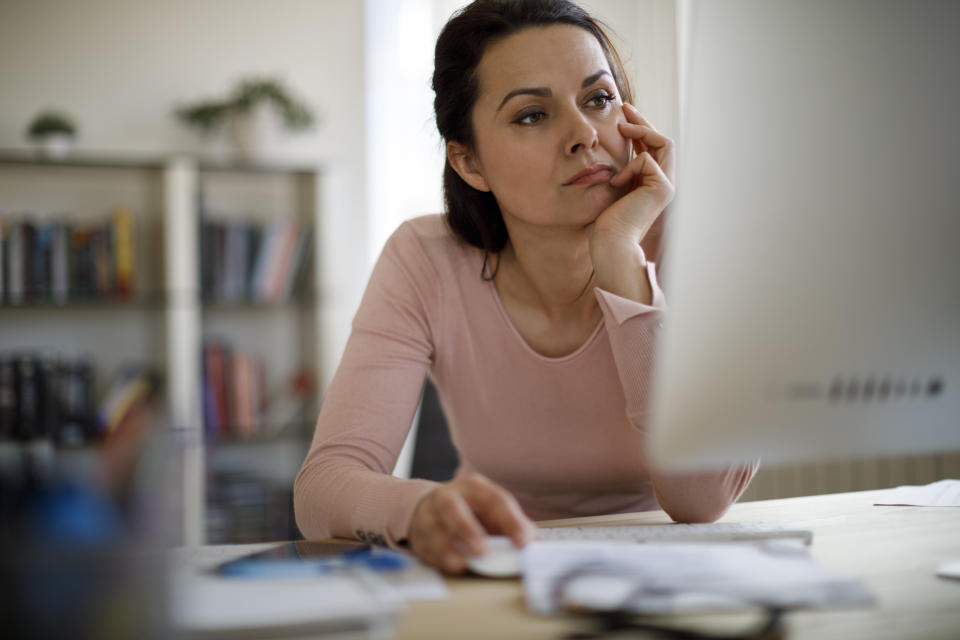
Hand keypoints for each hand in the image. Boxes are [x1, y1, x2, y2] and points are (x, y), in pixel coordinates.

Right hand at [407, 472, 535, 573]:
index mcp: (474, 487)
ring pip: (434, 529)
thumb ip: (513, 525)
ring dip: (448, 548)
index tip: (524, 542)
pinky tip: (452, 566)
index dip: (510, 521)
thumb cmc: (470, 511)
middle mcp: (448, 496)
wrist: (430, 508)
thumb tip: (533, 543)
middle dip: (467, 529)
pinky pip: (426, 547)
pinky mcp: (419, 534)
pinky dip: (439, 558)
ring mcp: (430, 515)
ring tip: (461, 564)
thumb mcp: (492, 510)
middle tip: (482, 551)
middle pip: (454, 508)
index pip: (494, 500)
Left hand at [589, 104, 674, 300]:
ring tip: (622, 127)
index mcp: (651, 183)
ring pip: (663, 142)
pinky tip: (616, 182)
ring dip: (641, 130)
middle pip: (662, 140)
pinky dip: (629, 166)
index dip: (639, 130)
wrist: (610, 244)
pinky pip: (646, 160)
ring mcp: (666, 185)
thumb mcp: (612, 188)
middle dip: (643, 121)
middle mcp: (664, 183)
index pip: (652, 148)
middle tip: (625, 108)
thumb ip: (619, 171)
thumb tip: (612, 151)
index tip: (622, 117)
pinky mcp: (662, 188)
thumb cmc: (605, 223)